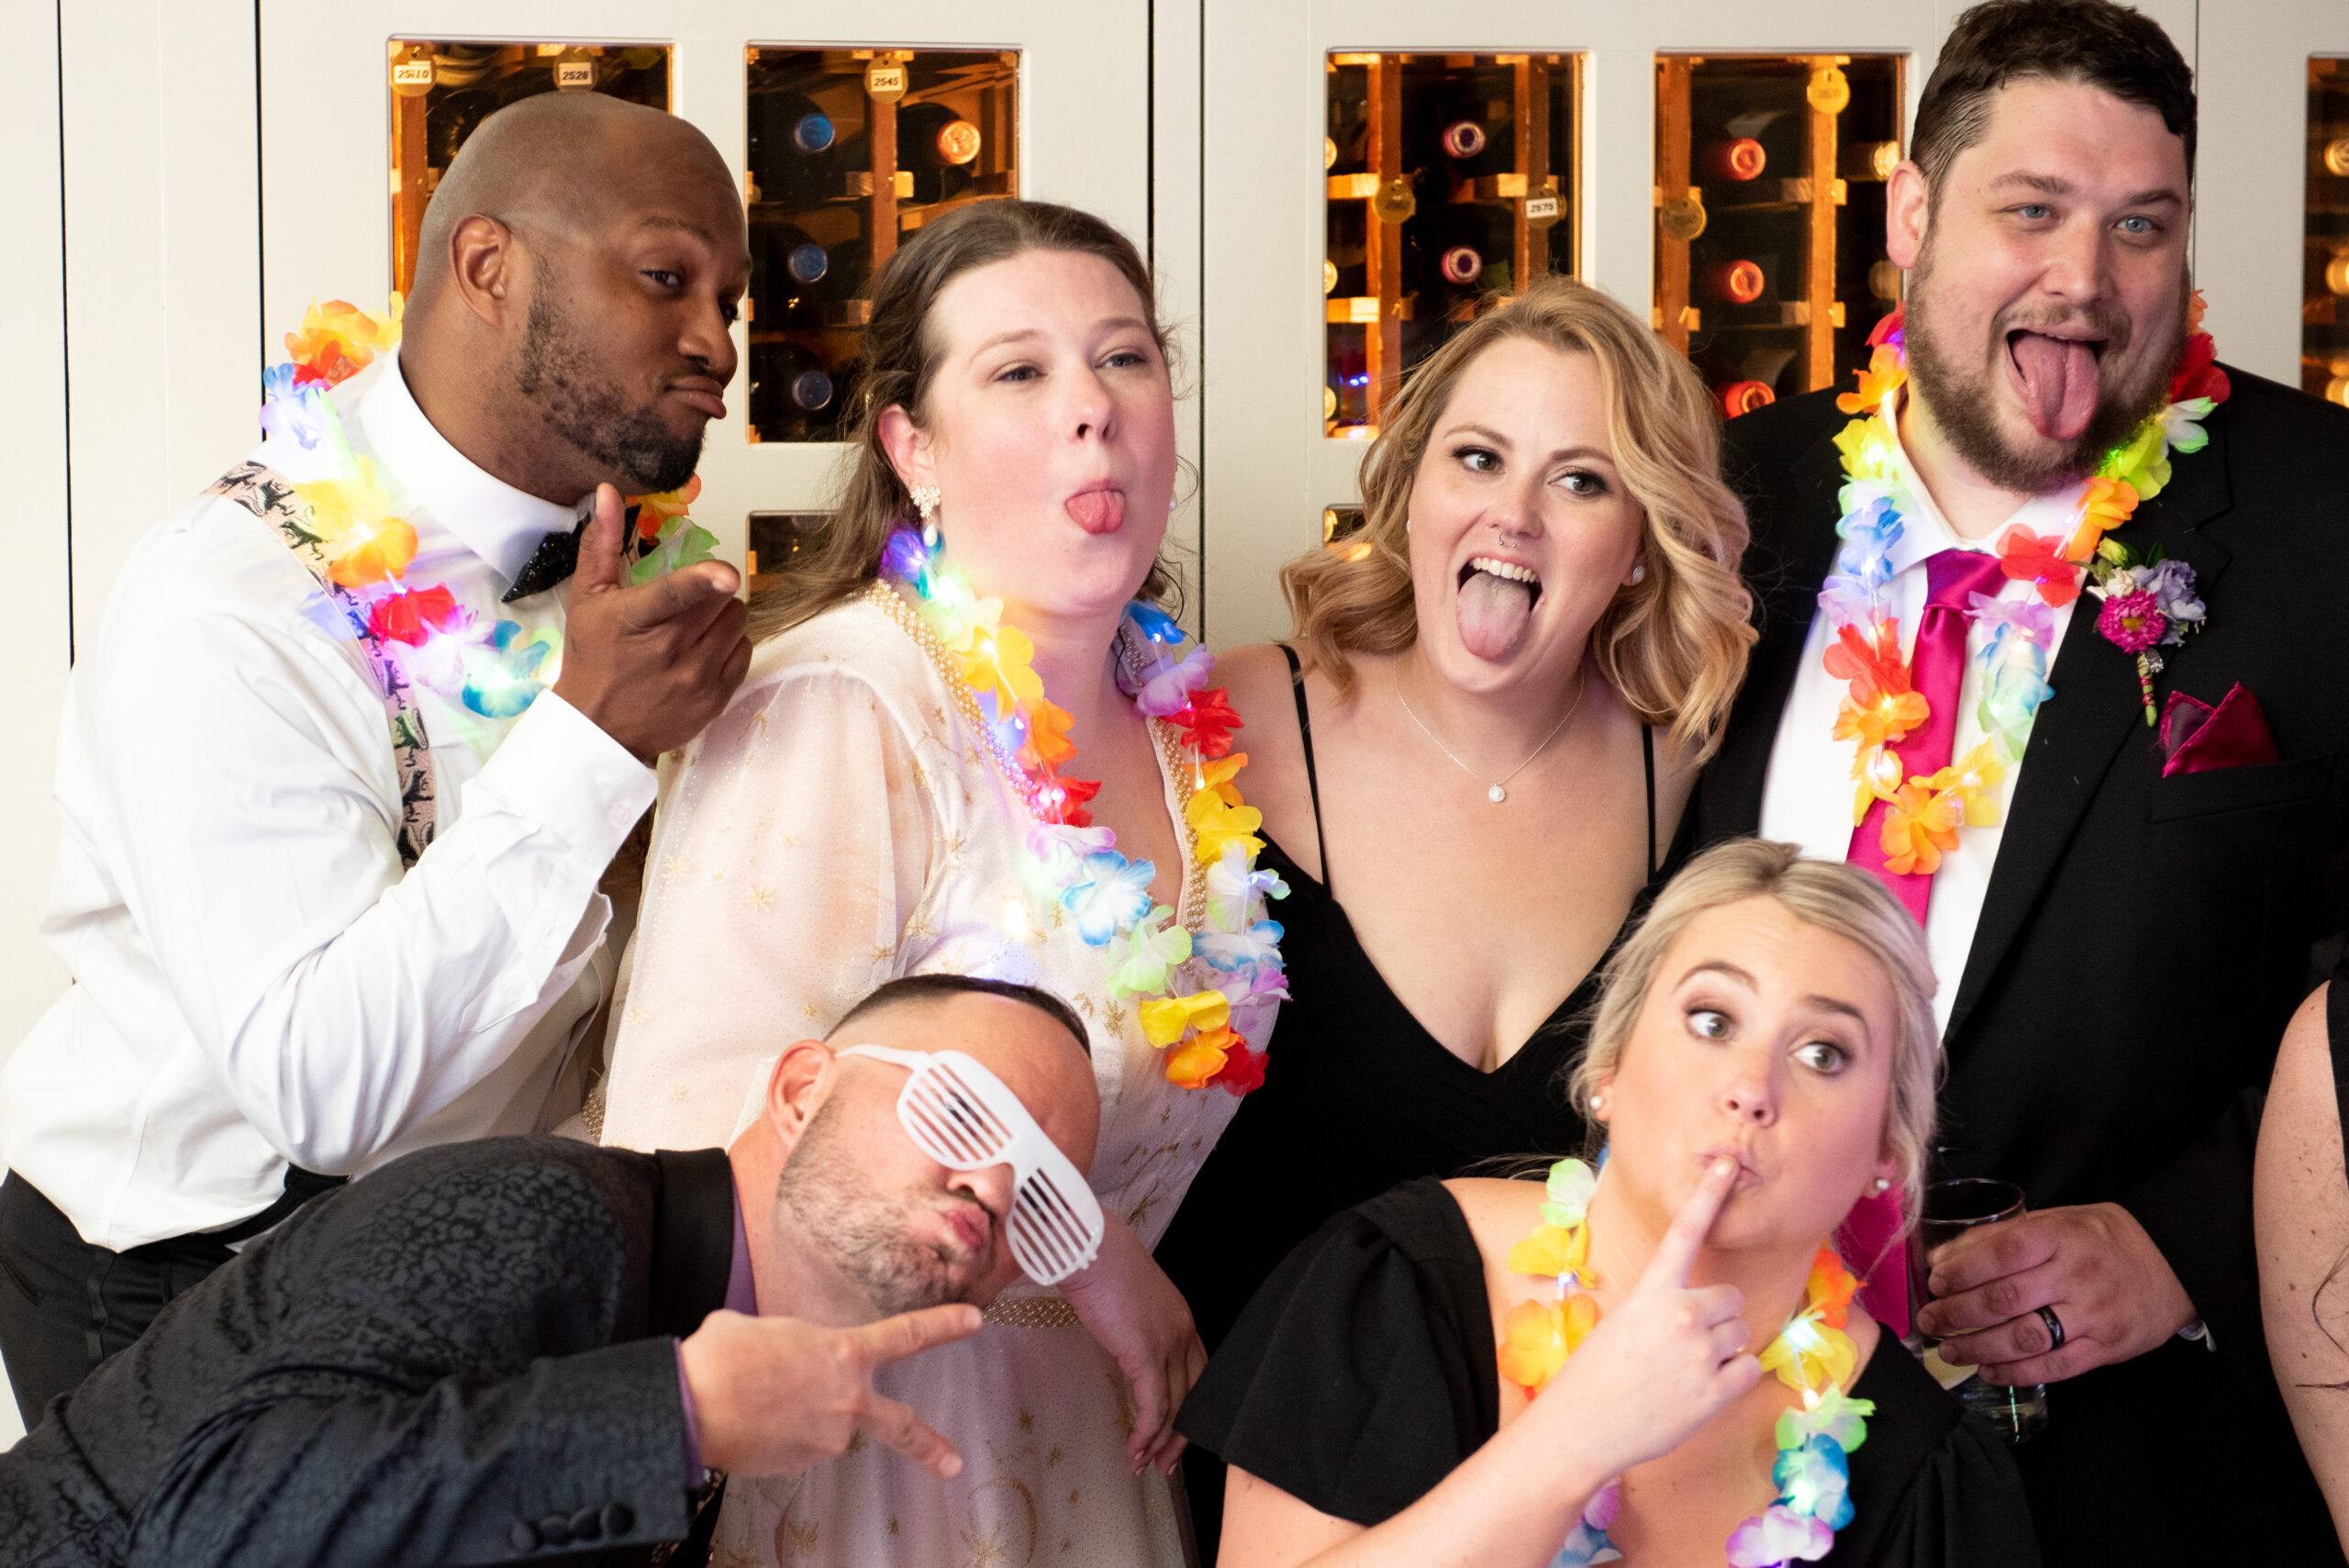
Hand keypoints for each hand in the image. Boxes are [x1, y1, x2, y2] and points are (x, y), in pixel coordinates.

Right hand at [552, 483, 751, 764]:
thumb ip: (602, 542)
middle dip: (713, 590)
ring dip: (723, 616)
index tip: (727, 574)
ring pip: (738, 622)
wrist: (599, 728)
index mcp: (634, 621)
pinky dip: (730, 644)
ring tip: (693, 627)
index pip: (674, 596)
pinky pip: (745, 652)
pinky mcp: (715, 699)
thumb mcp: (588, 597)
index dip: (704, 580)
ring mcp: (695, 679)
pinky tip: (702, 651)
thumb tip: (608, 492)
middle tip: (689, 601)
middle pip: (722, 599)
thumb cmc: (592, 656)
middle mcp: (668, 651)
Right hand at [677, 1304, 981, 1478]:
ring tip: (753, 1399)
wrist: (692, 1405)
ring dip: (796, 1416)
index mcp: (845, 1352)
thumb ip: (795, 1343)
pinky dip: (777, 1435)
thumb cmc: (724, 1356)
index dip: (943, 1325)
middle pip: (901, 1425)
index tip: (974, 1321)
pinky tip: (750, 1422)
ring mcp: (826, 1438)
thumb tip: (788, 1358)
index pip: (907, 1334)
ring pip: (822, 1426)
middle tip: (951, 1462)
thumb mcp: (767, 1327)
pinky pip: (795, 1445)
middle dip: (930, 1445)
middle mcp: (847, 1400)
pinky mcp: (799, 1465)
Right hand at [1057, 1211, 1205, 1476]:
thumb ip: (1135, 1327)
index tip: (1176, 1434)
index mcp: (1182, 1320)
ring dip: (1160, 1443)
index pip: (1199, 1375)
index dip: (1191, 1408)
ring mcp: (1169, 1344)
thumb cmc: (1100, 1265)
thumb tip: (1124, 1348)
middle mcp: (1183, 1334)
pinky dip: (1146, 1435)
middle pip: (1194, 1397)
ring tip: (1144, 1465)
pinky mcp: (1146, 1354)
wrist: (1090, 1247)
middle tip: (1166, 1464)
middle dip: (1181, 1436)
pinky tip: (1134, 1452)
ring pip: (1176, 1408)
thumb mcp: (1127, 1302)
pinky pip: (1154, 1407)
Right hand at [1535, 1156, 1760, 1478]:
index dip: (1709, 1194)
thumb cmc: (1593, 1376)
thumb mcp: (1620, 1324)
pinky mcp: (1716, 1391)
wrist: (1581, 1429)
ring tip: (1685, 1371)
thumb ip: (1660, 1307)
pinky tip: (1699, 1391)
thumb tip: (1698, 1314)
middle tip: (1684, 1344)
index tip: (1729, 1163)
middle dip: (1716, 1318)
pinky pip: (1749, 1370)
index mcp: (1651, 1292)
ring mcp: (1701, 1354)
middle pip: (1729, 1298)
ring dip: (1722, 1350)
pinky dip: (1732, 1380)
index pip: (1685, 1231)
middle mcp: (1681, 1315)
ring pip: (1742, 1334)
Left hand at [1915, 1201, 2195, 1384]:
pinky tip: (1988, 1370)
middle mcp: (2077, 1275)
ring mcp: (2094, 1314)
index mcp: (2062, 1236)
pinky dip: (2016, 1372)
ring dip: (1979, 1348)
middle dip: (1958, 1314)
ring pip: (2025, 1337)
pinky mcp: (2106, 1348)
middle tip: (1930, 1322)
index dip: (1964, 1270)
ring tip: (1950, 1350)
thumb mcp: (2056, 1220)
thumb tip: (1944, 1256)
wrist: (2173, 1265)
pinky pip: (2055, 1366)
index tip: (1935, 1282)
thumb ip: (2000, 1236)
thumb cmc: (2101, 1239)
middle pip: (2006, 1299)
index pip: (2004, 1252)